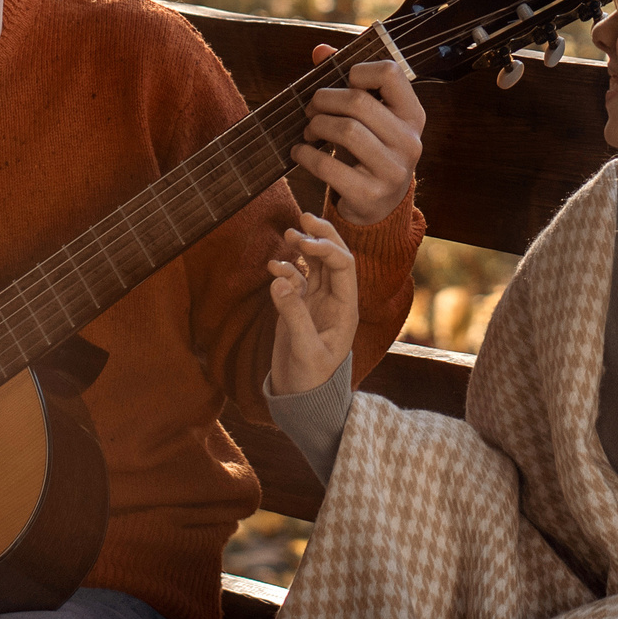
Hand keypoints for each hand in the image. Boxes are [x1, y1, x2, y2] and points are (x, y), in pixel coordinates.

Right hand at [268, 212, 358, 395]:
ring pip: (316, 264)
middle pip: (334, 257)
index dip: (325, 248)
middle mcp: (335, 301)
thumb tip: (279, 279)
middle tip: (303, 217)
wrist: (302, 401)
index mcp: (345, 309)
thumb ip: (293, 314)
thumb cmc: (310, 381)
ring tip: (288, 232)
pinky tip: (272, 265)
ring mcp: (317, 303)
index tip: (301, 242)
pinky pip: (296, 279)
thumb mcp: (304, 351)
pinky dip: (285, 268)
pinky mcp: (300, 308)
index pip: (343, 266)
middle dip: (321, 236)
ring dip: (304, 247)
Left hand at [292, 42, 424, 225]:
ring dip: (315, 126)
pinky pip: (329, 166)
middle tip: (310, 109)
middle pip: (358, 101)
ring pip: (345, 130)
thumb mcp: (367, 117)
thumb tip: (320, 50)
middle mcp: (410, 141)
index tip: (343, 83)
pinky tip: (300, 151)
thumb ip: (347, 81)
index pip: (390, 72)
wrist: (379, 206)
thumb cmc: (369, 149)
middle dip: (323, 100)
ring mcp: (393, 170)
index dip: (358, 70)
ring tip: (308, 131)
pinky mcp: (370, 194)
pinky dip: (306, 155)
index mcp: (412, 115)